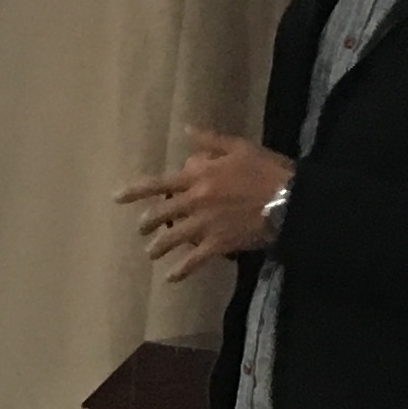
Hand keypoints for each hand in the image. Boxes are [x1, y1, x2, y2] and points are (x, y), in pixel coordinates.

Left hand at [116, 131, 292, 284]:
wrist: (291, 199)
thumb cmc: (268, 170)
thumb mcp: (240, 147)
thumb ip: (210, 141)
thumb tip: (186, 130)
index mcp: (199, 176)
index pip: (158, 183)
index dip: (135, 191)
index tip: (116, 198)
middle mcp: (196, 201)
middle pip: (161, 214)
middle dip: (147, 223)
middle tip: (142, 229)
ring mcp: (205, 224)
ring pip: (172, 238)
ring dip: (158, 248)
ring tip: (151, 254)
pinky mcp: (218, 244)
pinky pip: (193, 260)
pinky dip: (180, 270)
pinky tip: (170, 278)